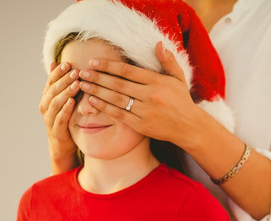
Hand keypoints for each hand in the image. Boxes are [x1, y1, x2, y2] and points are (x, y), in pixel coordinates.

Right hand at [39, 62, 80, 173]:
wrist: (63, 145)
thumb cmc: (65, 119)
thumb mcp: (63, 100)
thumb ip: (60, 84)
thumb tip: (55, 62)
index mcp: (46, 98)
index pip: (50, 82)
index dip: (58, 72)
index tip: (68, 63)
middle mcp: (45, 107)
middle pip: (53, 91)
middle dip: (64, 80)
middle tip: (75, 71)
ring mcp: (49, 120)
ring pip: (55, 103)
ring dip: (66, 93)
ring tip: (76, 84)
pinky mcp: (56, 131)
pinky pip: (60, 118)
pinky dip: (65, 110)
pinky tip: (73, 102)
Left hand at [79, 42, 201, 147]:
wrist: (188, 127)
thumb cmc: (181, 100)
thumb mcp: (178, 78)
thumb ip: (167, 61)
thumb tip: (158, 44)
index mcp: (157, 82)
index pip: (128, 71)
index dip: (109, 66)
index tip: (94, 62)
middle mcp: (150, 96)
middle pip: (118, 84)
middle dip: (98, 77)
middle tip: (82, 72)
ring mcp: (145, 112)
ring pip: (116, 100)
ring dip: (98, 92)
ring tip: (83, 85)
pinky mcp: (142, 126)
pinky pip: (120, 115)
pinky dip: (105, 108)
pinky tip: (94, 101)